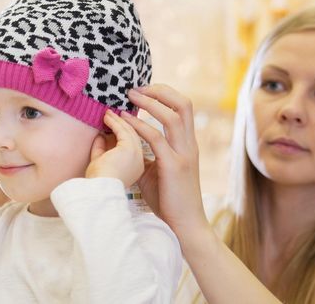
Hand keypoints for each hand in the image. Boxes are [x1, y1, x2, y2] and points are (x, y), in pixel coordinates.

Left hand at [86, 110, 143, 187]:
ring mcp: (136, 154)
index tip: (113, 126)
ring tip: (108, 113)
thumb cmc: (97, 182)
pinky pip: (123, 130)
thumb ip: (101, 149)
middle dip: (122, 124)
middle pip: (132, 137)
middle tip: (112, 115)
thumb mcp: (99, 162)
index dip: (121, 134)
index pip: (130, 146)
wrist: (99, 189)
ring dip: (118, 120)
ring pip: (129, 131)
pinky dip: (115, 122)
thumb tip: (100, 135)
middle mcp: (138, 161)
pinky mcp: (130, 149)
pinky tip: (107, 116)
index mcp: (133, 168)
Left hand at [121, 84, 208, 234]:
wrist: (185, 225)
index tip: (142, 90)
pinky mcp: (174, 166)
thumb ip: (148, 153)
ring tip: (129, 96)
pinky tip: (125, 120)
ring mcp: (183, 154)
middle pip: (183, 103)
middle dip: (159, 90)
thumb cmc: (169, 199)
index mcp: (187, 143)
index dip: (164, 93)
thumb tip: (129, 142)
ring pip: (173, 116)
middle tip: (135, 87)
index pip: (182, 107)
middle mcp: (189, 144)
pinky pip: (156, 138)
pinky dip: (140, 126)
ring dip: (150, 102)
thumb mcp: (158, 170)